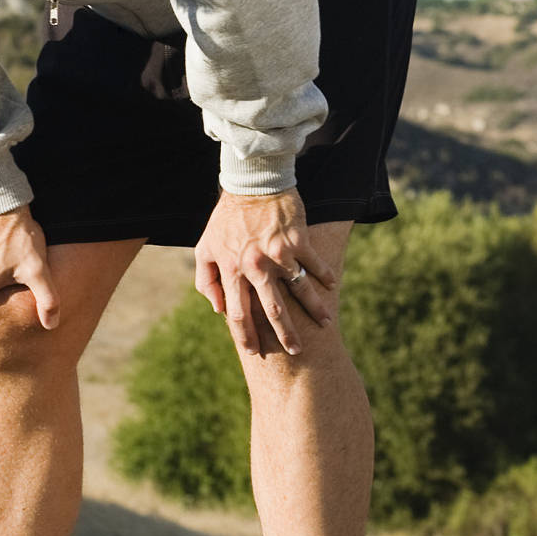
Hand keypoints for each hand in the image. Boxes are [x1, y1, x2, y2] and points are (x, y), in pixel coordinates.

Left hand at [194, 189, 336, 357]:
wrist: (251, 183)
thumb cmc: (226, 219)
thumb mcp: (205, 248)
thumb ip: (206, 280)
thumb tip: (217, 309)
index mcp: (232, 271)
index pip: (238, 315)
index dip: (246, 337)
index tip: (255, 352)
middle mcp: (256, 267)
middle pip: (272, 311)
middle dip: (285, 335)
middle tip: (296, 352)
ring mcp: (279, 255)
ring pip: (300, 290)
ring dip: (314, 310)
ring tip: (325, 324)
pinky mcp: (298, 241)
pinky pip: (315, 264)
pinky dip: (324, 276)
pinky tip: (332, 286)